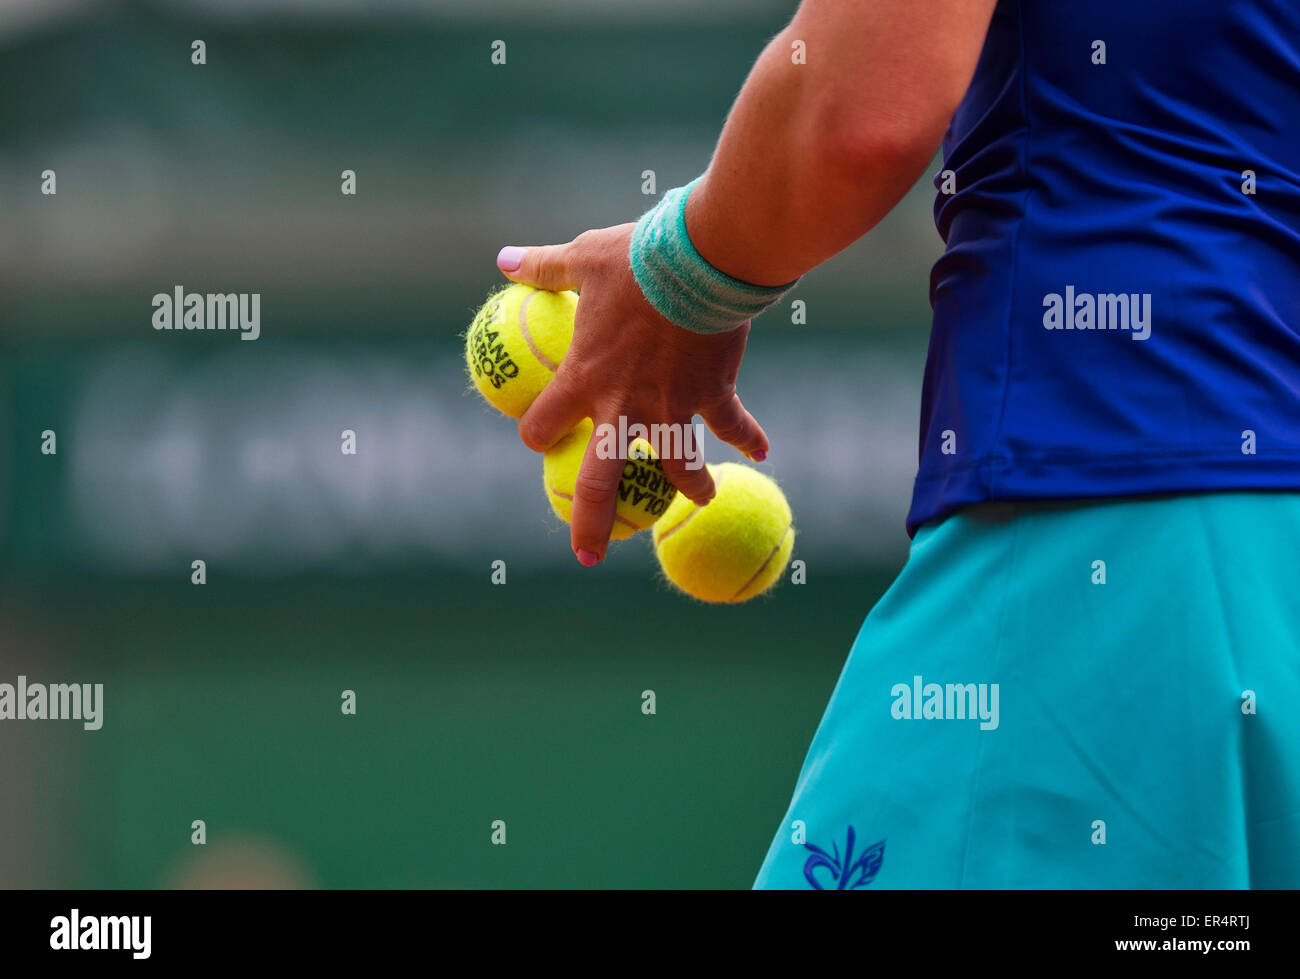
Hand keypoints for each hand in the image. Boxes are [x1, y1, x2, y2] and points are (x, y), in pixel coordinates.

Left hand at [497, 225, 768, 565]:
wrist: (702, 260)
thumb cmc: (636, 258)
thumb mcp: (582, 258)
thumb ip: (542, 267)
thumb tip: (502, 260)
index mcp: (584, 379)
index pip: (544, 426)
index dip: (536, 435)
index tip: (538, 439)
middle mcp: (624, 407)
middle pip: (601, 484)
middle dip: (591, 525)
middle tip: (586, 556)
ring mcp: (672, 408)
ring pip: (677, 468)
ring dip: (690, 489)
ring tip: (699, 501)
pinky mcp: (713, 395)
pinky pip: (734, 425)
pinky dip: (750, 438)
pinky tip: (761, 452)